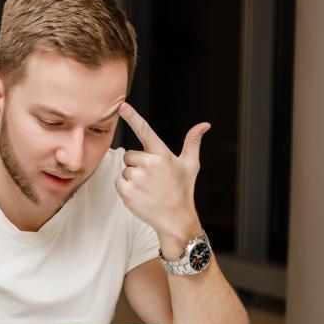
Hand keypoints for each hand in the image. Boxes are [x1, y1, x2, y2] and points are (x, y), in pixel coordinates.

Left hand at [115, 101, 209, 257]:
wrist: (175, 219)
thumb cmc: (182, 189)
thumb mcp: (191, 165)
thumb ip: (193, 142)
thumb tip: (205, 124)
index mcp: (162, 155)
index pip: (145, 131)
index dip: (133, 117)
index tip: (122, 105)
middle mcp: (149, 164)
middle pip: (130, 154)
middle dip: (137, 164)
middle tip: (152, 178)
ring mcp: (137, 178)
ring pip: (125, 169)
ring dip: (133, 177)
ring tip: (148, 188)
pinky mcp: (127, 191)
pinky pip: (118, 182)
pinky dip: (126, 188)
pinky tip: (140, 195)